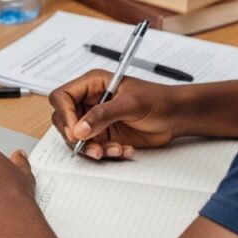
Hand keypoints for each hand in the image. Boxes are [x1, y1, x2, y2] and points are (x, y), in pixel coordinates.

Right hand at [48, 70, 183, 159]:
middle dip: (76, 137)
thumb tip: (79, 128)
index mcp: (93, 84)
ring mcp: (96, 119)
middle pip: (64, 120)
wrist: (175, 116)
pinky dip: (106, 153)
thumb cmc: (158, 100)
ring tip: (115, 150)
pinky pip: (93, 148)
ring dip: (93, 148)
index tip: (75, 131)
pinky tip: (123, 149)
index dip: (65, 114)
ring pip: (77, 138)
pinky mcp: (104, 135)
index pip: (62, 96)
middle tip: (94, 147)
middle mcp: (90, 101)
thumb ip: (103, 115)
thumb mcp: (131, 104)